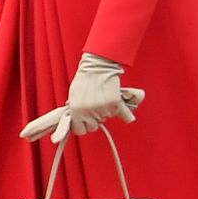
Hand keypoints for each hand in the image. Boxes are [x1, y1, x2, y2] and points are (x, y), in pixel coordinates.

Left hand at [19, 55, 145, 143]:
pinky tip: (120, 110)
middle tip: (93, 109)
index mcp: (76, 110)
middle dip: (93, 120)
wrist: (97, 68)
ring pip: (105, 120)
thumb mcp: (73, 97)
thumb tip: (78, 121)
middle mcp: (89, 112)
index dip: (82, 126)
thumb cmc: (84, 80)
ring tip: (101, 100)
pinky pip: (124, 116)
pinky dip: (124, 114)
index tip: (83, 122)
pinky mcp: (116, 104)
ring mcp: (103, 109)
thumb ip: (75, 111)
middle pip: (93, 127)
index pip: (80, 130)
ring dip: (105, 113)